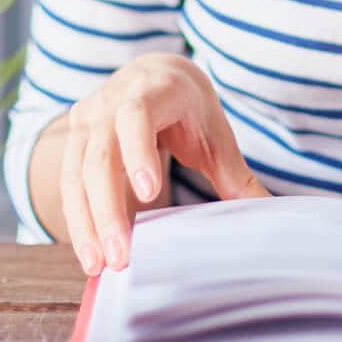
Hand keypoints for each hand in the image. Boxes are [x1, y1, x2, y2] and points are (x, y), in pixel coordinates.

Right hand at [56, 51, 268, 274]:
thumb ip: (236, 174)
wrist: (154, 75)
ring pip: (76, 173)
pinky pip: (68, 183)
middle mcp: (111, 101)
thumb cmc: (189, 109)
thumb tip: (272, 214)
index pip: (137, 117)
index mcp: (153, 90)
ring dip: (85, 222)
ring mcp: (87, 119)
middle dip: (108, 209)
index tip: (148, 193)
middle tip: (120, 256)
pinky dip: (78, 219)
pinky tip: (90, 253)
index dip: (138, 152)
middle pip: (101, 155)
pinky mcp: (73, 140)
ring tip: (97, 266)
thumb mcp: (215, 134)